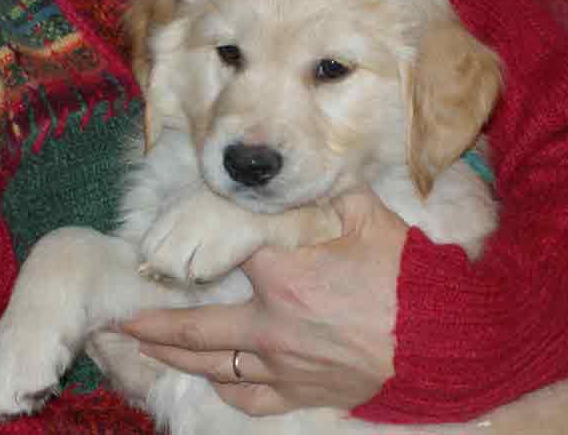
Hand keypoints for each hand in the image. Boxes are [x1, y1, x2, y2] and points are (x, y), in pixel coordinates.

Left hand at [120, 188, 408, 415]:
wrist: (445, 337)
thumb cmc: (406, 275)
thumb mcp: (369, 216)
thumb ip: (328, 191)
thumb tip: (306, 170)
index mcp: (281, 273)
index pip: (221, 255)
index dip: (196, 246)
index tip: (172, 244)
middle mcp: (270, 323)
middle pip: (193, 327)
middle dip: (151, 323)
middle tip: (121, 319)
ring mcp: (283, 364)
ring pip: (212, 366)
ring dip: (173, 357)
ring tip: (145, 349)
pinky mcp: (302, 391)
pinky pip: (251, 397)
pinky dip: (227, 389)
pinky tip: (214, 382)